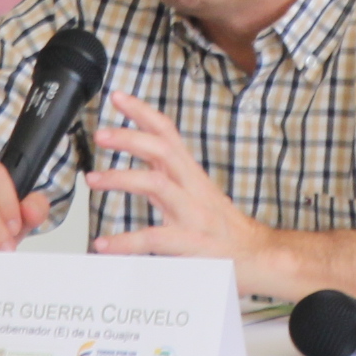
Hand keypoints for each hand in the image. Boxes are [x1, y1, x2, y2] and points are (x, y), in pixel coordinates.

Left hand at [85, 94, 276, 286]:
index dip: (143, 112)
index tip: (119, 97)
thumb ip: (170, 185)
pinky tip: (105, 244)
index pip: (167, 134)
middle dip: (130, 136)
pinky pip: (155, 238)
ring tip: (93, 179)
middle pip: (162, 150)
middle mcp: (193, 190)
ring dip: (121, 178)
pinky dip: (125, 241)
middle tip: (101, 133)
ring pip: (157, 184)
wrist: (261, 258)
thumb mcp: (199, 199)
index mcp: (191, 176)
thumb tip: (139, 175)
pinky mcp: (192, 243)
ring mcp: (194, 214)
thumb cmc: (227, 232)